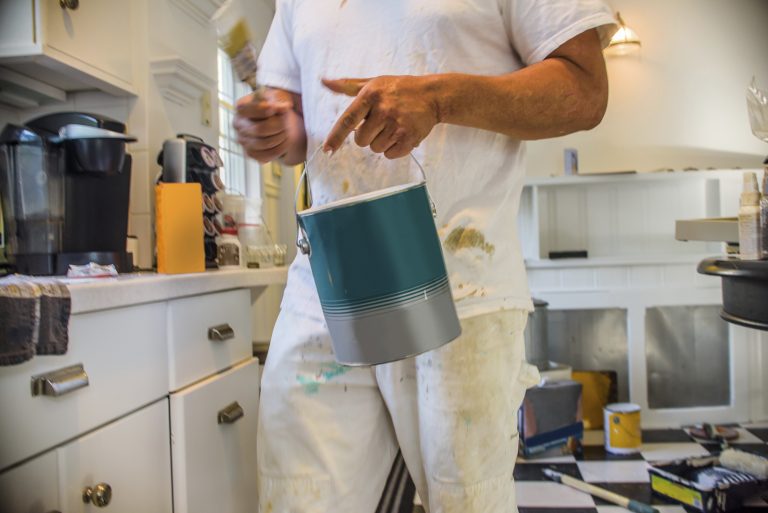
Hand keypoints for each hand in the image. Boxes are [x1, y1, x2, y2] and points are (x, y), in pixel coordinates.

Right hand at [234, 89, 293, 162]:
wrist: (275, 119)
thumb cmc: (274, 105)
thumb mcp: (276, 97)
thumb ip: (278, 101)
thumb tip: (284, 107)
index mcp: (241, 108)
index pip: (249, 110)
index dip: (265, 110)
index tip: (275, 108)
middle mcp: (238, 125)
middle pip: (260, 129)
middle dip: (279, 125)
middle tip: (286, 121)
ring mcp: (242, 140)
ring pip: (265, 144)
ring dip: (282, 137)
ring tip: (285, 130)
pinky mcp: (250, 153)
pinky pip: (268, 155)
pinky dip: (281, 148)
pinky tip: (283, 141)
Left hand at [322, 75, 440, 158]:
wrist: (432, 95)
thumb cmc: (398, 89)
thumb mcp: (373, 82)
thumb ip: (347, 85)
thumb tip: (324, 81)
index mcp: (371, 95)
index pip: (348, 120)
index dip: (336, 136)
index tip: (327, 150)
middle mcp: (383, 110)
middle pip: (361, 140)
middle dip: (367, 135)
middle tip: (381, 122)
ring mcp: (397, 126)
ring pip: (375, 148)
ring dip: (381, 141)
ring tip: (393, 126)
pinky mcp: (408, 138)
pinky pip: (389, 155)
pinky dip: (394, 148)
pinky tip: (401, 134)